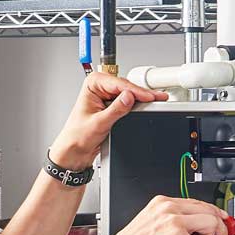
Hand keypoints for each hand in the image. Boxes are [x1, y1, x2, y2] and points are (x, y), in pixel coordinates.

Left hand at [49, 72, 165, 170]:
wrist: (74, 150)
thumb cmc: (77, 136)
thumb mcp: (99, 123)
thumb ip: (116, 110)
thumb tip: (129, 98)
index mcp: (92, 84)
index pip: (118, 84)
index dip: (136, 91)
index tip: (150, 97)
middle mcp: (99, 86)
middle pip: (126, 87)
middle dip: (142, 94)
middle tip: (159, 98)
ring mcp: (106, 95)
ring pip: (130, 93)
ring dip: (142, 99)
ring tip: (157, 101)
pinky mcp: (112, 104)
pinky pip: (129, 102)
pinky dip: (138, 105)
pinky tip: (147, 106)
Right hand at [104, 196, 231, 234]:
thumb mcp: (153, 223)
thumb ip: (174, 220)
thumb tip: (198, 227)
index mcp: (163, 202)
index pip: (198, 203)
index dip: (214, 213)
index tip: (223, 221)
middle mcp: (169, 207)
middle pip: (209, 210)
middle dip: (220, 227)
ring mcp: (174, 220)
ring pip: (210, 224)